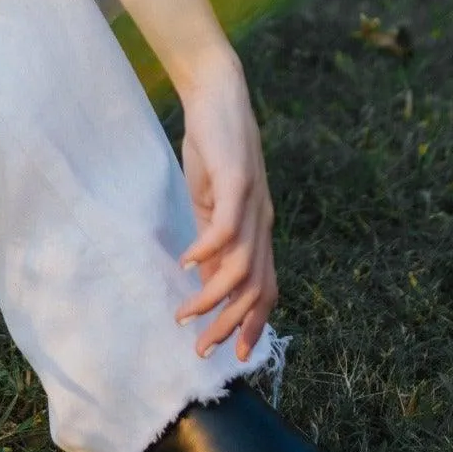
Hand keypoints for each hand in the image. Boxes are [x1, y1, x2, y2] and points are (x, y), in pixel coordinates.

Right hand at [174, 51, 277, 361]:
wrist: (219, 95)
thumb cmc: (213, 149)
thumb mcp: (212, 203)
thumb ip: (214, 240)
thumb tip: (206, 280)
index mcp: (259, 229)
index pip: (267, 288)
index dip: (254, 324)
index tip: (233, 356)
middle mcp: (263, 221)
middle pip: (257, 288)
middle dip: (231, 325)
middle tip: (201, 348)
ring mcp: (253, 202)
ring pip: (243, 266)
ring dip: (214, 298)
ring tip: (184, 314)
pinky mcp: (236, 180)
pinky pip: (227, 226)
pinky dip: (207, 250)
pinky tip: (186, 262)